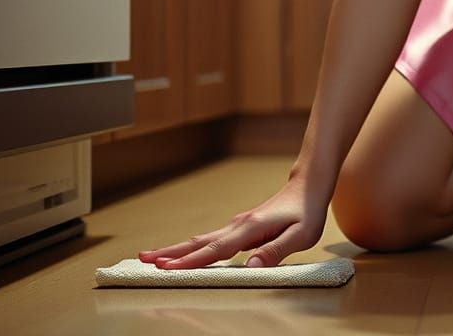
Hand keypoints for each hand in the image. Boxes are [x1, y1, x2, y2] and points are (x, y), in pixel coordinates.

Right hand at [138, 175, 327, 269]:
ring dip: (176, 249)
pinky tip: (183, 253)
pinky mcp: (240, 227)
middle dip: (171, 253)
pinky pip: (211, 240)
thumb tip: (251, 266)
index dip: (191, 261)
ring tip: (151, 257)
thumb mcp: (301, 235)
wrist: (309, 184)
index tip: (167, 268)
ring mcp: (237, 225)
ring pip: (202, 239)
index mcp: (251, 228)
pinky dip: (192, 247)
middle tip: (143, 261)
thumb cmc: (307, 211)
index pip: (217, 249)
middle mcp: (239, 225)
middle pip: (200, 242)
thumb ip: (276, 251)